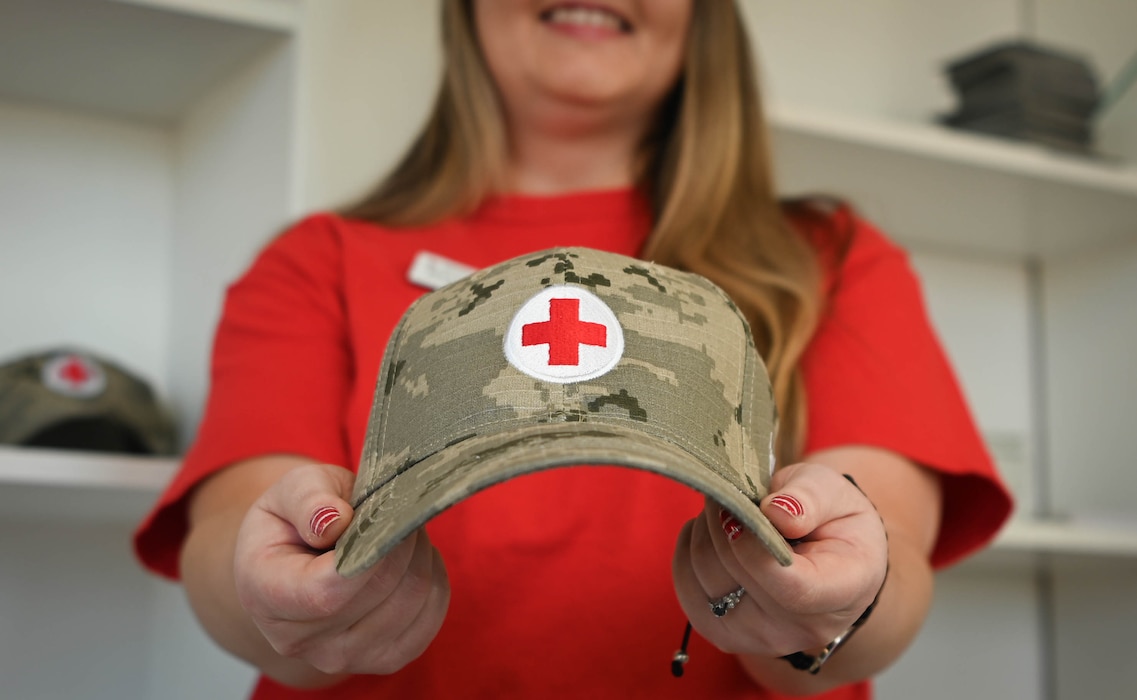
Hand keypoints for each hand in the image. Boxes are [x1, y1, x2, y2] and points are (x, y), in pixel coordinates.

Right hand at [232, 463, 449, 676]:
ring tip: (402, 532)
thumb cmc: (294, 520)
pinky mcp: (383, 660)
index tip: (386, 514)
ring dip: (420, 557)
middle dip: (400, 541)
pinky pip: (430, 618)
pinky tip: (412, 560)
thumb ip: (308, 500)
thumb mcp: (290, 490)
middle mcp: (299, 640)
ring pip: (411, 603)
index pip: (326, 592)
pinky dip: (432, 581)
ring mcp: (342, 658)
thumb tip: (333, 521)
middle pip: (378, 592)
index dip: (367, 556)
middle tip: (399, 508)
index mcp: (266, 595)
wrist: (296, 559)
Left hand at [673, 462, 887, 657]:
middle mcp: (804, 628)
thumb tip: (776, 513)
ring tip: (724, 512)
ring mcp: (763, 639)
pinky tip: (708, 535)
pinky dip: (687, 555)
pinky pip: (688, 592)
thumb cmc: (834, 519)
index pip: (791, 587)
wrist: (829, 556)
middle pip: (738, 578)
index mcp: (842, 592)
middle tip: (727, 492)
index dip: (752, 547)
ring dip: (703, 535)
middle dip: (721, 523)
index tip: (737, 508)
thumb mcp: (834, 492)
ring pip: (705, 582)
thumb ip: (810, 498)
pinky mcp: (727, 637)